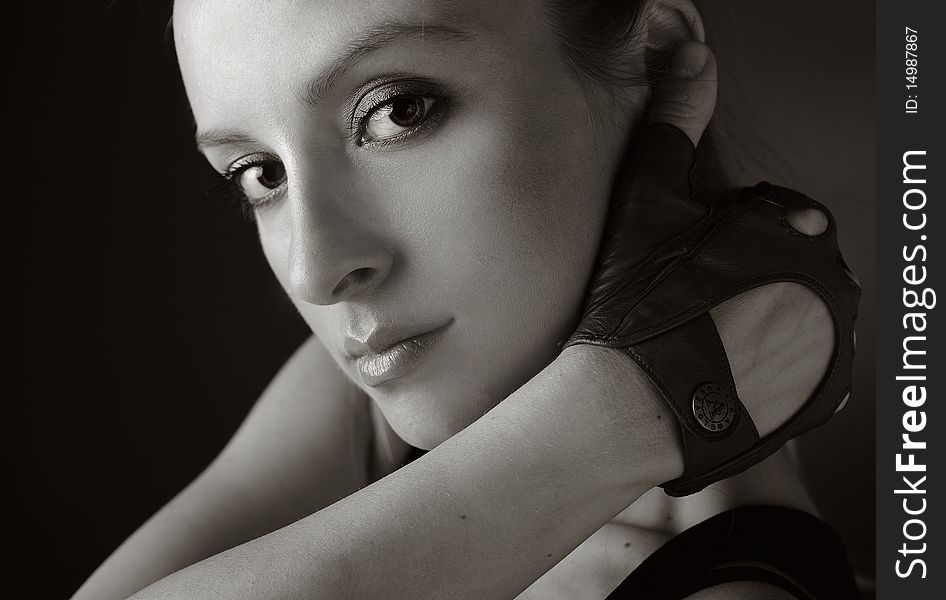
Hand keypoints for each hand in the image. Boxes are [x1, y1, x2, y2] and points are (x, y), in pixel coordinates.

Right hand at [566, 41, 858, 492]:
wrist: (626, 404)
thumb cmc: (635, 298)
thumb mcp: (647, 194)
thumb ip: (677, 120)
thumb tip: (694, 53)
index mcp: (800, 234)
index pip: (786, 216)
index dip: (738, 229)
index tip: (697, 252)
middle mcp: (830, 294)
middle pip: (798, 268)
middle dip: (756, 273)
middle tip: (696, 295)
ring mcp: (827, 356)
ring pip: (807, 320)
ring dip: (768, 321)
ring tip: (705, 334)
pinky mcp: (812, 406)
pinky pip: (808, 377)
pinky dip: (777, 371)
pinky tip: (728, 370)